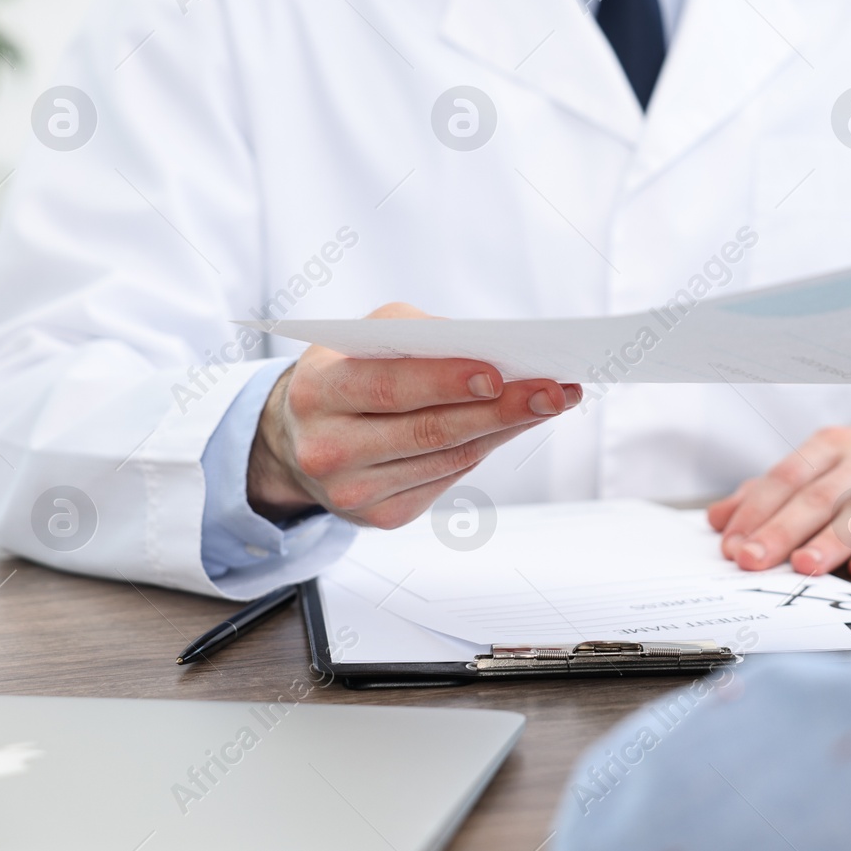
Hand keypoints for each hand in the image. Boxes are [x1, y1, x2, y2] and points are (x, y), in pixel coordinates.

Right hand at [247, 303, 579, 528]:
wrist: (299, 438)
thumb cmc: (344, 374)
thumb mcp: (362, 337)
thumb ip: (415, 334)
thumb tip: (485, 349)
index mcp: (317, 392)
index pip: (390, 387)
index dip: (446, 381)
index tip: (497, 373)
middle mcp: (328, 448)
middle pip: (429, 430)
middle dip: (499, 409)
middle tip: (551, 390)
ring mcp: (352, 492)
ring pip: (446, 458)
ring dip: (504, 429)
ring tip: (549, 403)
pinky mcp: (379, 516)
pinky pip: (444, 479)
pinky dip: (483, 450)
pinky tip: (510, 427)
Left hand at [706, 420, 850, 579]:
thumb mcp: (831, 465)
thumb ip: (775, 491)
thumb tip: (718, 519)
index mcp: (835, 446)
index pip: (788, 477)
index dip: (757, 510)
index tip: (731, 544)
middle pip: (820, 496)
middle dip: (783, 530)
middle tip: (751, 560)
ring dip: (831, 541)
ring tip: (802, 566)